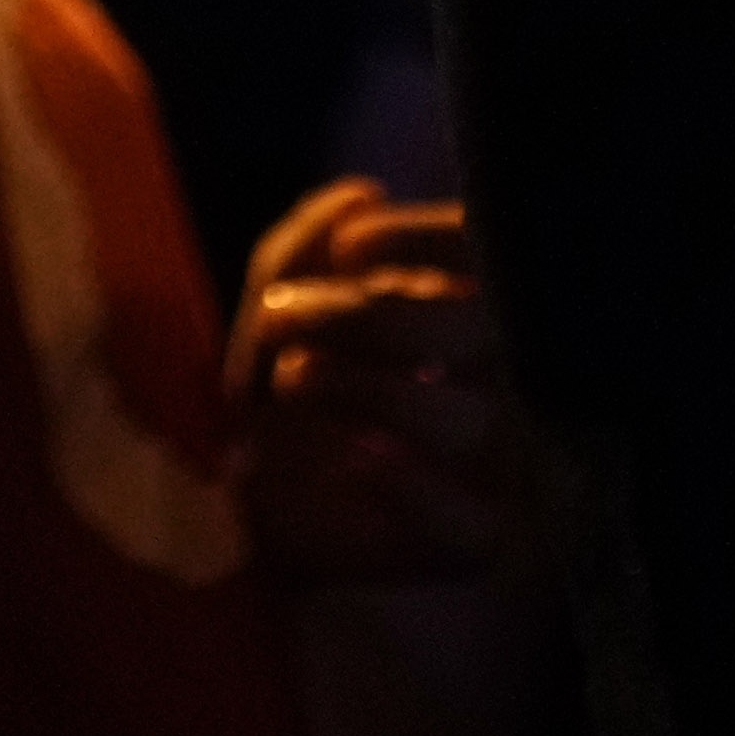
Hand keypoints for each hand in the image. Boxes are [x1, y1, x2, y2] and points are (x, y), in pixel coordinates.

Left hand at [231, 178, 525, 591]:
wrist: (237, 517)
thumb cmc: (275, 396)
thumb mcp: (274, 307)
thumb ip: (301, 244)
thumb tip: (364, 193)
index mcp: (468, 309)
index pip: (487, 254)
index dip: (420, 240)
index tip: (350, 251)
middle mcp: (497, 381)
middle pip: (476, 330)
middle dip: (365, 317)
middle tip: (283, 319)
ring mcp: (493, 464)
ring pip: (468, 423)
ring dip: (365, 391)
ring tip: (294, 379)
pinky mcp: (474, 542)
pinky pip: (474, 529)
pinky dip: (413, 493)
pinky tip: (360, 464)